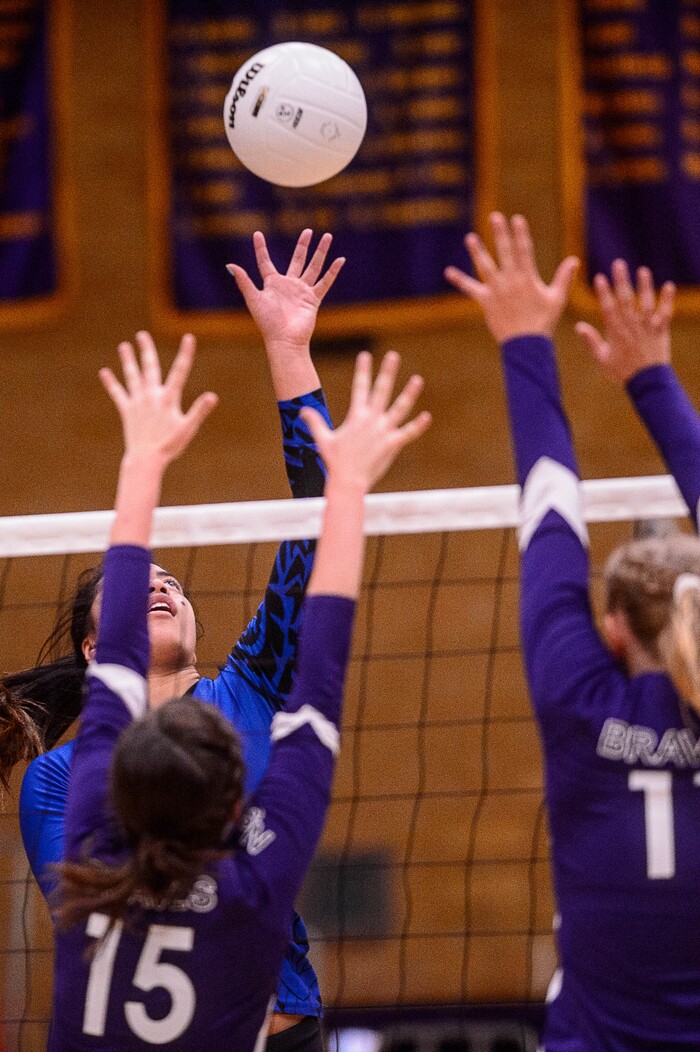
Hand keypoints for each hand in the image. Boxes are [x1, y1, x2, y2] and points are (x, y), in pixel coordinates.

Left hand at [99, 331, 217, 467]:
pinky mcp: (126, 411)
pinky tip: (104, 372)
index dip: (186, 354)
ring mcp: (137, 402)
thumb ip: (200, 410)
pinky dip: (111, 383)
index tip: (189, 337)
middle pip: (149, 368)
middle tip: (141, 334)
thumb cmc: (170, 445)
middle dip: (146, 350)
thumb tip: (213, 396)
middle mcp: (151, 396)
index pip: (180, 372)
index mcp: (168, 398)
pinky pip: (118, 394)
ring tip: (124, 346)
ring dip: (127, 360)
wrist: (146, 458)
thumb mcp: (188, 428)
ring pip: (132, 376)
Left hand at [227, 229, 344, 349]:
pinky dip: (332, 271)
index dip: (261, 248)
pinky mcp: (313, 299)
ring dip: (320, 252)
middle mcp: (288, 284)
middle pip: (298, 259)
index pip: (265, 262)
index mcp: (272, 283)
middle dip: (303, 245)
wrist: (284, 340)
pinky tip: (340, 259)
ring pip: (313, 267)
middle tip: (308, 231)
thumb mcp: (254, 299)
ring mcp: (302, 291)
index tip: (258, 234)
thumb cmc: (267, 322)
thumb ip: (244, 281)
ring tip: (328, 236)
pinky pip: (325, 282)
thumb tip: (230, 265)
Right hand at [299, 351, 430, 493]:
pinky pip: (408, 433)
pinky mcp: (392, 444)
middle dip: (387, 372)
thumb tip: (301, 410)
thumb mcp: (322, 439)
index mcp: (356, 416)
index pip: (359, 387)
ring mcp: (383, 431)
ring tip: (418, 379)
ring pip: (400, 408)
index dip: (362, 370)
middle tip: (394, 356)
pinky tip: (426, 416)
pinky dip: (418, 426)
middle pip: (381, 390)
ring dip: (409, 393)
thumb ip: (314, 422)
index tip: (366, 355)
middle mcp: (371, 420)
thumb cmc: (334, 462)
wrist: (347, 482)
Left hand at [444, 212, 578, 342]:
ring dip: (477, 251)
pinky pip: (470, 289)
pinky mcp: (485, 301)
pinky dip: (460, 280)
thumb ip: (564, 278)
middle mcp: (510, 281)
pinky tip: (448, 271)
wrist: (525, 345)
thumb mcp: (557, 299)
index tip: (517, 218)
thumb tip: (574, 260)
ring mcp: (496, 291)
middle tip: (495, 216)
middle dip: (500, 234)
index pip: (524, 250)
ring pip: (485, 267)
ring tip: (470, 237)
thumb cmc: (543, 322)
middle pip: (504, 253)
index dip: (520, 233)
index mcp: (528, 278)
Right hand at [575, 260, 674, 384]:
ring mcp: (647, 327)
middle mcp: (631, 326)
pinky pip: (665, 313)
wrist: (646, 382)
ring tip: (643, 270)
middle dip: (621, 280)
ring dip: (645, 286)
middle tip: (619, 263)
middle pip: (626, 299)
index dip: (603, 292)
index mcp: (615, 331)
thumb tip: (578, 326)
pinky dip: (668, 299)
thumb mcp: (601, 359)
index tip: (599, 277)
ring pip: (646, 303)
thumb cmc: (621, 371)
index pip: (608, 307)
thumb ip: (591, 341)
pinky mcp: (661, 330)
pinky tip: (669, 286)